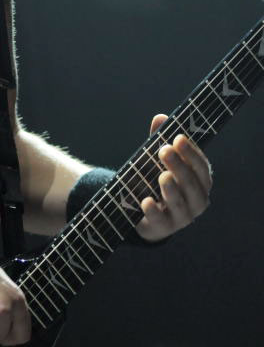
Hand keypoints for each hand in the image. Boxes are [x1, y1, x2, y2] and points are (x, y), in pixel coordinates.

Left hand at [135, 114, 211, 241]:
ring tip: (162, 175)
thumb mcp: (157, 162)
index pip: (201, 167)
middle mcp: (197, 201)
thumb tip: (160, 117)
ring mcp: (182, 218)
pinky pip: (161, 221)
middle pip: (191, 183)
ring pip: (181, 204)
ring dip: (172, 189)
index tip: (177, 138)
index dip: (191, 153)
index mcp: (200, 182)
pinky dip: (154, 211)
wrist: (147, 216)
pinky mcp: (164, 229)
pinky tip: (145, 201)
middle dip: (179, 166)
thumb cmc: (157, 182)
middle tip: (164, 150)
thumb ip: (159, 141)